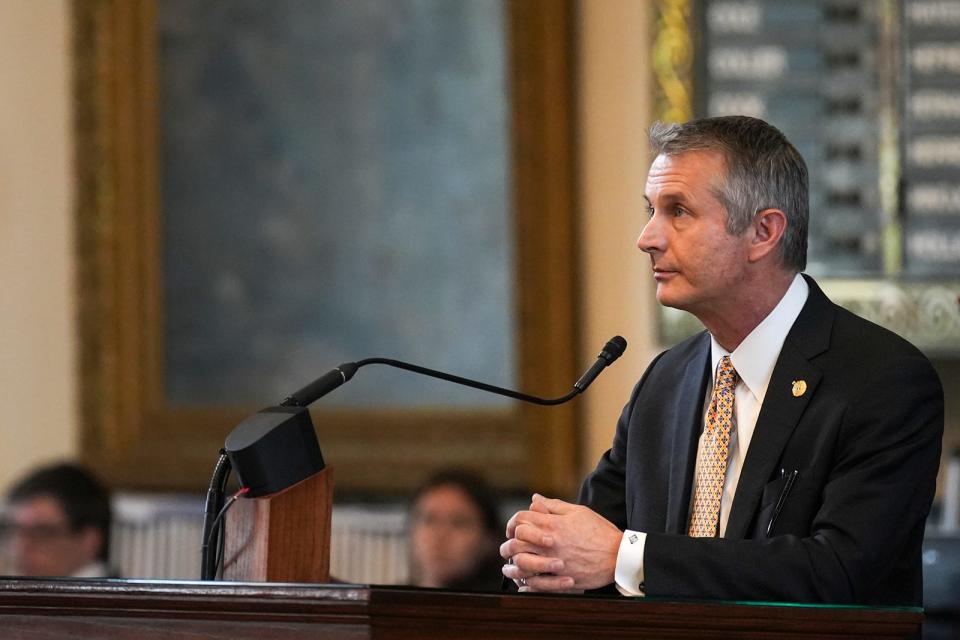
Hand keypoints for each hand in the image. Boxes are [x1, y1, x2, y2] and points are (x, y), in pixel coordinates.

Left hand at [501, 494, 621, 591]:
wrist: (619, 556)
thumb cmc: (600, 532)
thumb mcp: (578, 512)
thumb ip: (553, 506)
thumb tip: (534, 499)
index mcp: (553, 525)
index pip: (521, 519)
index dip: (513, 522)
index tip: (514, 528)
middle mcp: (550, 544)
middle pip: (516, 542)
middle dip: (508, 544)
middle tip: (510, 547)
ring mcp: (554, 563)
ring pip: (521, 563)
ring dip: (513, 564)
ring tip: (512, 565)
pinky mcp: (561, 580)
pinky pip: (535, 584)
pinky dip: (526, 584)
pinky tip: (523, 583)